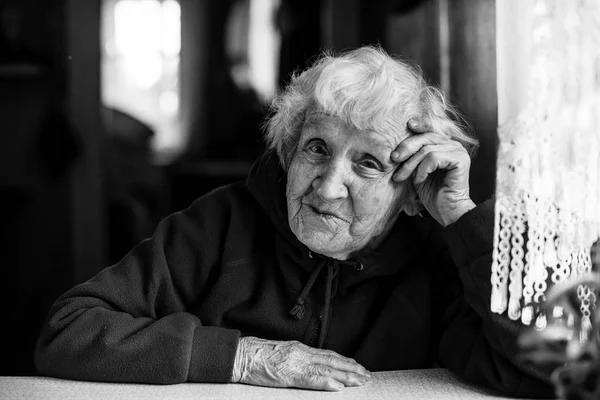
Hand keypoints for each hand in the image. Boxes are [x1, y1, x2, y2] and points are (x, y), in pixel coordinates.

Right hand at [231, 337, 370, 390]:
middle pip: (332, 361)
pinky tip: (337, 386)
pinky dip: (325, 383)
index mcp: (300, 349)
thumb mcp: (282, 353)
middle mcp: (301, 354)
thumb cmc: (257, 355)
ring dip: (345, 376)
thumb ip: (297, 357)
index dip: (345, 361)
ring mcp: (296, 364)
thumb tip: (312, 364)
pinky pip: (310, 379)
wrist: (240, 355)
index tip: (358, 366)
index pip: (328, 355)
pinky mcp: (288, 375)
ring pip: (326, 370)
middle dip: (351, 369)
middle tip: (367, 376)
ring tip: (359, 381)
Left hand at [391, 117, 474, 225]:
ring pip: (427, 149)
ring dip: (410, 164)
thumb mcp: (416, 171)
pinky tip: (419, 181)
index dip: (420, 124)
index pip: (430, 129)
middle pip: (425, 137)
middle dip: (406, 148)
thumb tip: (395, 147)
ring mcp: (458, 151)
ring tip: (403, 177)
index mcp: (444, 145)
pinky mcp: (460, 160)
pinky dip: (422, 170)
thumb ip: (412, 156)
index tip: (408, 125)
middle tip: (393, 159)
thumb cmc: (431, 193)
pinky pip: (433, 157)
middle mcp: (453, 145)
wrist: (446, 212)